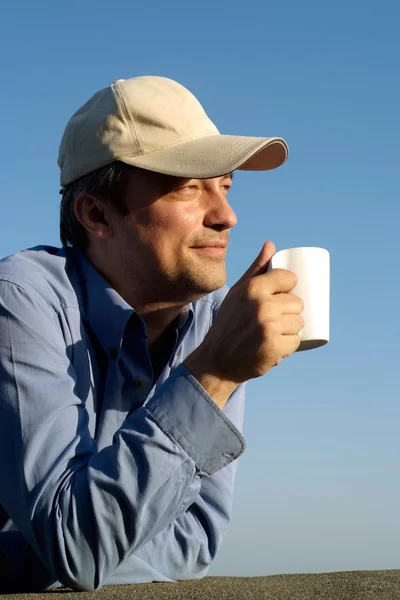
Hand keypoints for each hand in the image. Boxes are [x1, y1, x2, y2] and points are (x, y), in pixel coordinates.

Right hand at [184, 241, 303, 406]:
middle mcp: (262, 305)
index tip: (282, 295)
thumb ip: (256, 269)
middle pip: (297, 303)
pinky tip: (274, 347)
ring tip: (273, 334)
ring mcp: (269, 326)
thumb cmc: (229, 323)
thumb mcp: (238, 293)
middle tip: (274, 321)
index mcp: (253, 288)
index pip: (289, 279)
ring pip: (299, 323)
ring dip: (291, 330)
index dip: (289, 287)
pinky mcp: (274, 347)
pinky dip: (288, 347)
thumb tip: (271, 244)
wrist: (216, 360)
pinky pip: (296, 342)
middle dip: (290, 312)